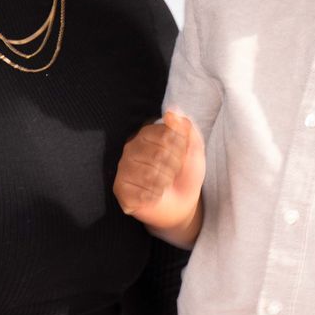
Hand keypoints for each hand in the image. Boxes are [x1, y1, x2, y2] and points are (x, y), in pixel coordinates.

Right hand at [114, 110, 204, 235]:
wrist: (181, 203)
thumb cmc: (185, 174)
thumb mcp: (194, 148)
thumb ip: (185, 128)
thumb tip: (172, 111)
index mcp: (148, 134)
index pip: (165, 136)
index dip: (179, 150)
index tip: (182, 158)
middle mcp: (131, 148)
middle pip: (157, 155)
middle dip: (173, 169)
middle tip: (173, 174)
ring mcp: (124, 168)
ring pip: (147, 174)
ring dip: (163, 183)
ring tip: (164, 185)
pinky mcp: (120, 188)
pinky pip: (138, 192)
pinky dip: (152, 196)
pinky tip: (155, 195)